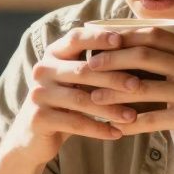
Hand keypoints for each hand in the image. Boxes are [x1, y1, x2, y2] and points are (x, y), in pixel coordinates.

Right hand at [1, 27, 142, 167]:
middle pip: (83, 70)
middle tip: (139, 85)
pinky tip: (117, 133)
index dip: (98, 37)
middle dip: (114, 77)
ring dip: (110, 108)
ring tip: (133, 116)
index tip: (122, 41)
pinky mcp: (38, 118)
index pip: (76, 38)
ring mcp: (38, 94)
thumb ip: (97, 67)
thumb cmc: (66, 103)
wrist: (32, 136)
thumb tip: (141, 52)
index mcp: (53, 54)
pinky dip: (99, 129)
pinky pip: (75, 123)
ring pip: (81, 99)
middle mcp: (42, 70)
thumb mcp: (78, 81)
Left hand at [85, 28, 173, 166]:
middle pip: (143, 54)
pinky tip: (114, 126)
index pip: (153, 34)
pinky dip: (129, 123)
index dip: (124, 36)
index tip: (101, 41)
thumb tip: (136, 55)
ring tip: (92, 97)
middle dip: (111, 59)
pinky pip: (150, 118)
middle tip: (88, 66)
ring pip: (141, 87)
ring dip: (112, 92)